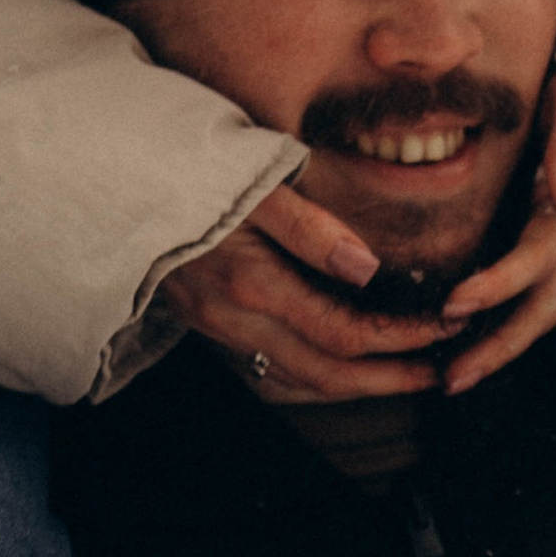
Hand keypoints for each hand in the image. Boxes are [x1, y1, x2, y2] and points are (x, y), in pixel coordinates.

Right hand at [161, 175, 444, 403]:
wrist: (110, 188)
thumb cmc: (186, 173)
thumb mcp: (252, 184)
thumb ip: (311, 229)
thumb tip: (367, 272)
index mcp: (252, 285)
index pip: (344, 332)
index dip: (400, 337)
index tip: (445, 326)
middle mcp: (236, 320)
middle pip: (327, 374)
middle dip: (390, 379)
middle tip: (441, 375)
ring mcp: (220, 327)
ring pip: (300, 377)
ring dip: (357, 382)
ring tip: (405, 374)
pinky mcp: (211, 323)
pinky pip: (275, 364)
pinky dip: (319, 370)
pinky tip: (344, 361)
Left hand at [432, 61, 555, 397]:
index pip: (538, 260)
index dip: (500, 285)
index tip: (454, 303)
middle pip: (540, 309)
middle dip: (500, 347)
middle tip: (453, 379)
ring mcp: (545, 244)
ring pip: (527, 311)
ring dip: (492, 347)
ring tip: (448, 377)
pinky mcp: (524, 240)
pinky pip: (510, 294)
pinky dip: (485, 322)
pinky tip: (447, 337)